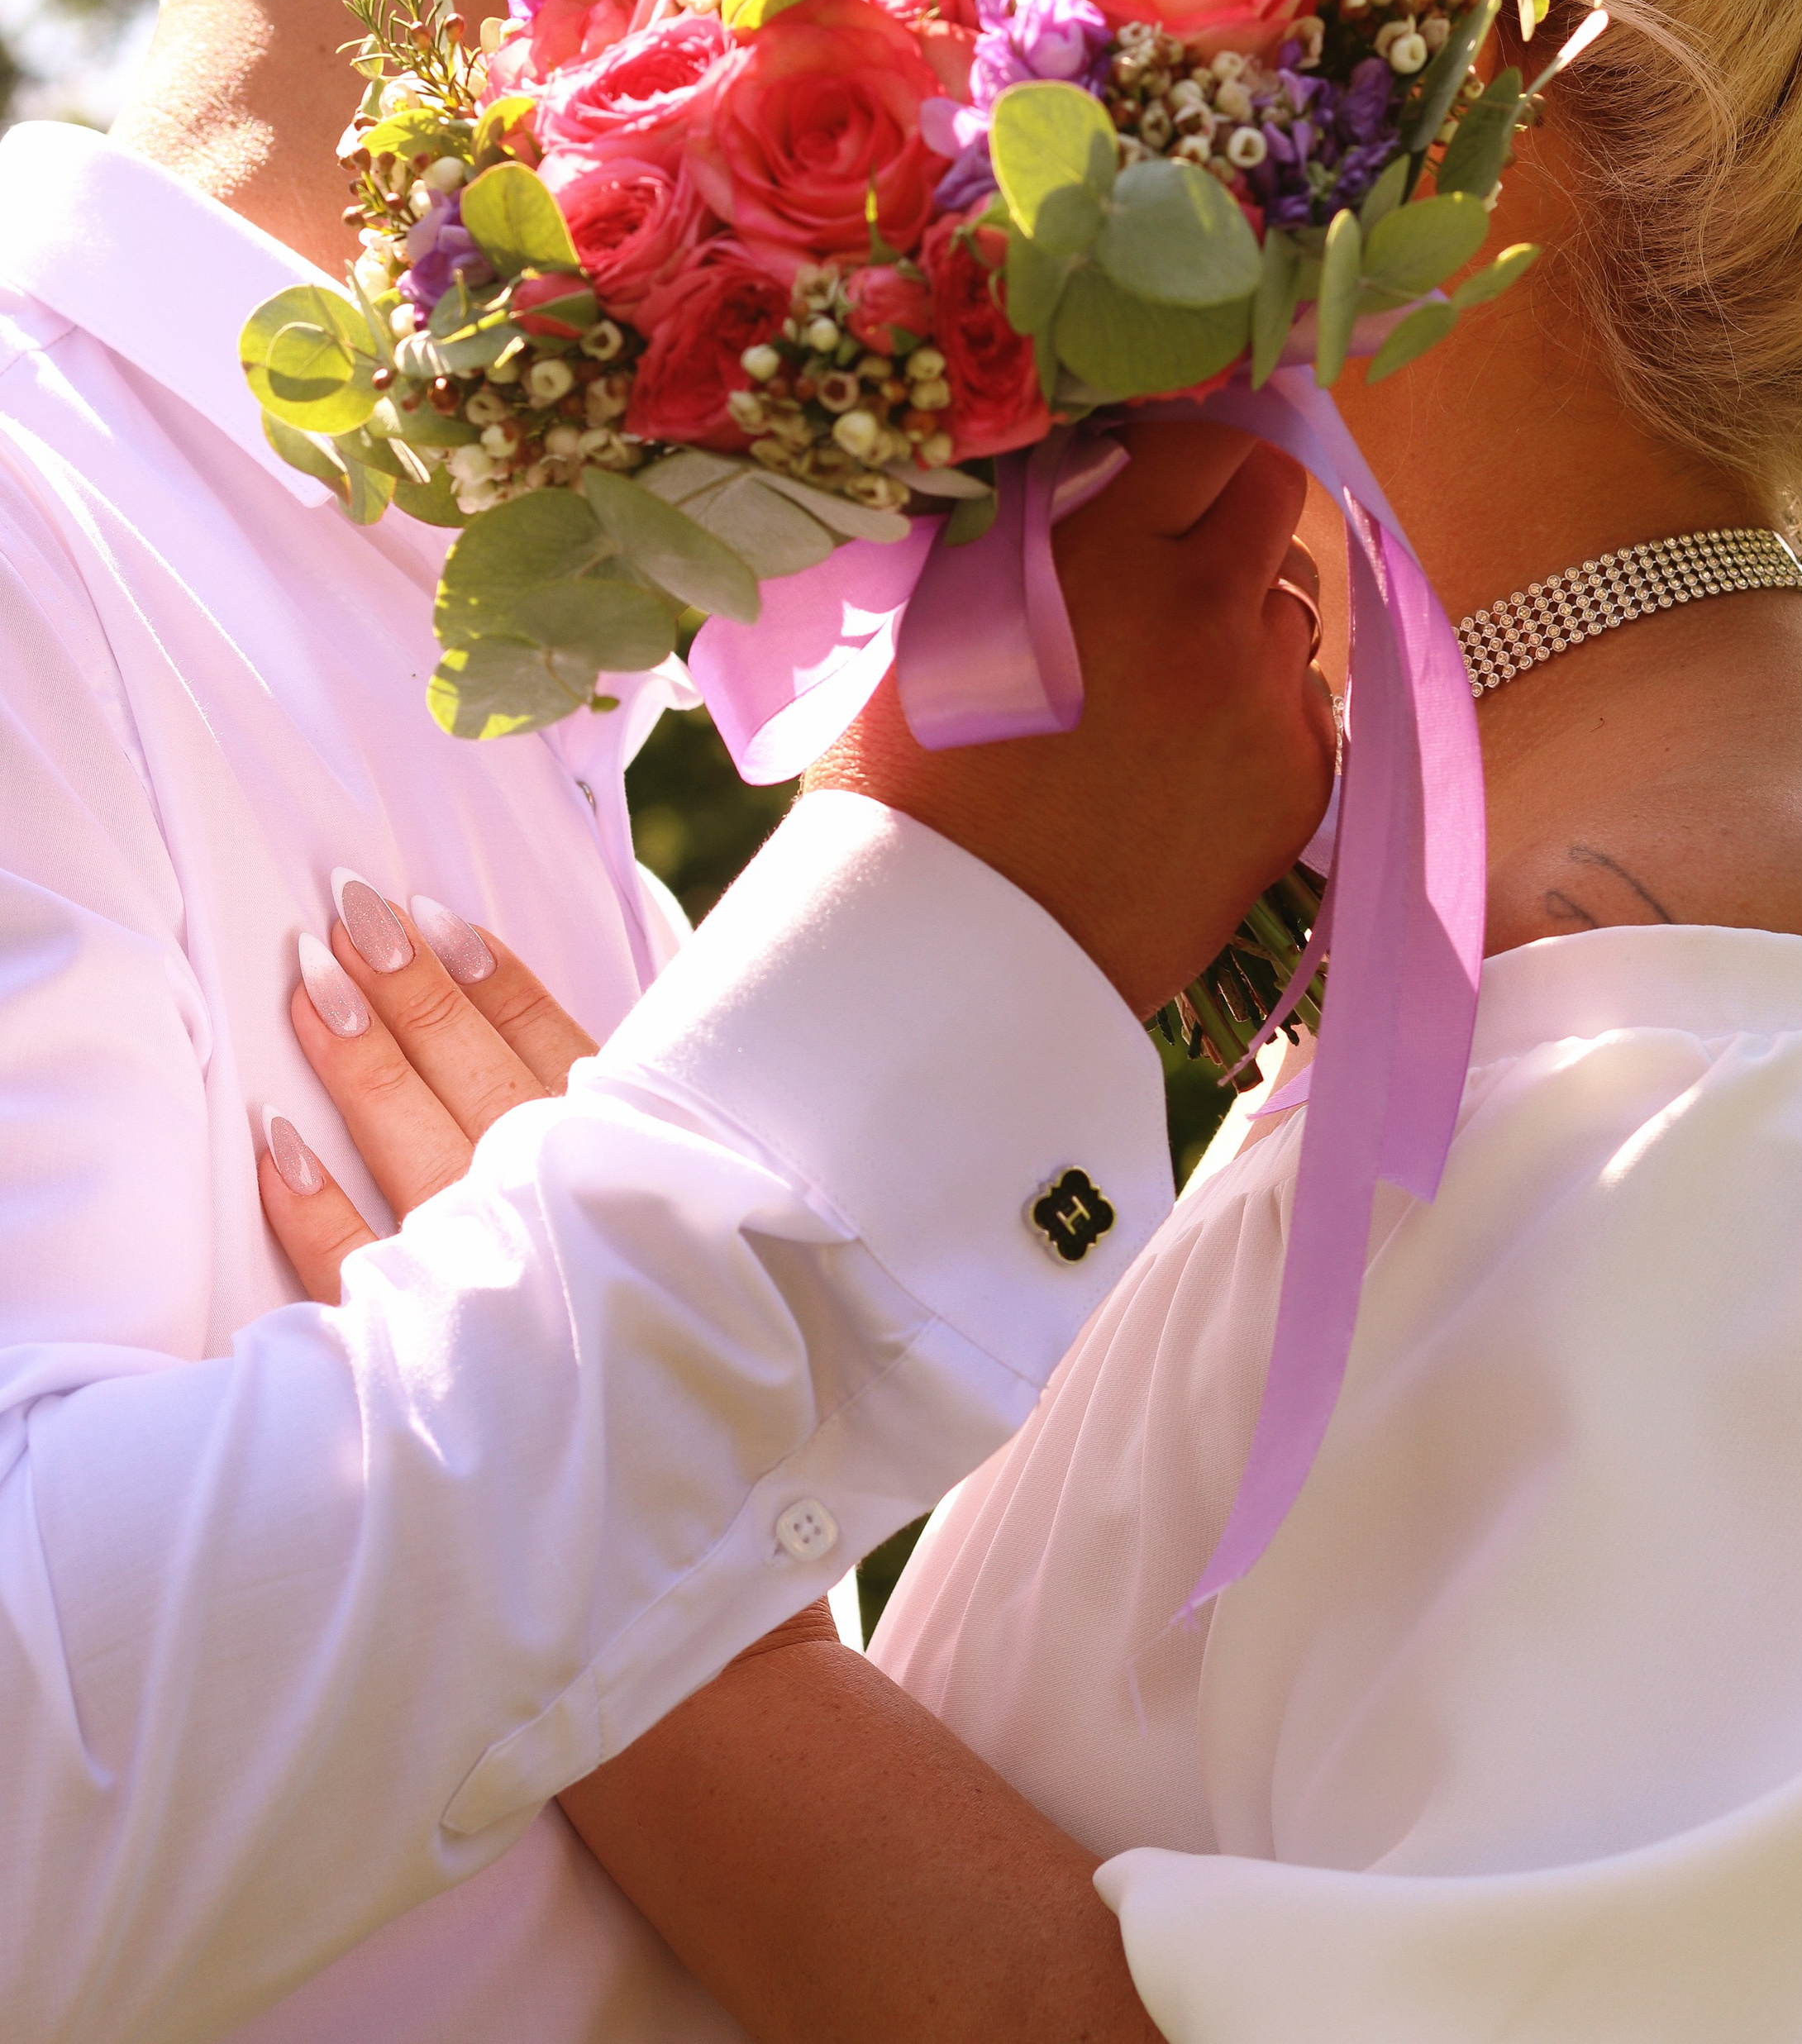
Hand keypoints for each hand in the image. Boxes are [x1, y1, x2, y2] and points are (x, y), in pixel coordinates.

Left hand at [257, 905, 1164, 2043]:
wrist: (710, 1640)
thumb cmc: (775, 1455)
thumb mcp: (788, 1300)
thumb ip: (759, 1197)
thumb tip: (758, 1093)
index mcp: (661, 1204)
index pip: (567, 1062)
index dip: (503, 985)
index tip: (448, 918)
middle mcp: (577, 1237)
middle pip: (475, 1081)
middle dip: (412, 990)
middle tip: (354, 906)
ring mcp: (500, 1306)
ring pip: (412, 1152)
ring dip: (358, 1063)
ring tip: (310, 982)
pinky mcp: (437, 1383)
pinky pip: (351, 1279)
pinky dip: (307, 1209)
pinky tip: (269, 1145)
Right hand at [810, 421, 1335, 1015]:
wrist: (960, 961)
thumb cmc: (916, 795)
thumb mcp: (948, 625)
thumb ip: (1037, 539)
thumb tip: (1096, 477)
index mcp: (1105, 554)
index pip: (1205, 439)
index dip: (1175, 460)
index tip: (1143, 488)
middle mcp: (1203, 611)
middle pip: (1275, 500)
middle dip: (1227, 520)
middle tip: (1169, 569)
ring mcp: (1262, 701)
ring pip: (1295, 605)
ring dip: (1245, 620)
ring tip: (1166, 683)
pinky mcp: (1298, 784)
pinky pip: (1305, 703)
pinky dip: (1260, 712)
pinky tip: (1188, 759)